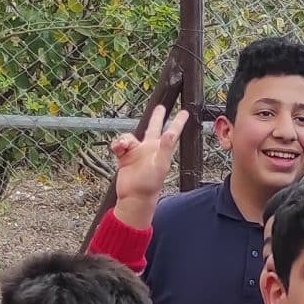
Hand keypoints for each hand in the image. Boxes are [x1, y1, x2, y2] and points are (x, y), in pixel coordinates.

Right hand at [107, 104, 183, 230]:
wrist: (133, 197)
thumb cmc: (149, 184)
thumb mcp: (160, 165)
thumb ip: (165, 148)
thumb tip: (170, 133)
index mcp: (161, 149)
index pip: (172, 132)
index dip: (178, 122)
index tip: (185, 112)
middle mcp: (149, 149)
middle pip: (154, 128)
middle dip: (157, 117)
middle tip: (160, 107)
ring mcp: (137, 152)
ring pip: (131, 136)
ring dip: (125, 138)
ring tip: (123, 146)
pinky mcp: (125, 157)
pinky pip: (119, 144)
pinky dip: (117, 145)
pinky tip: (117, 149)